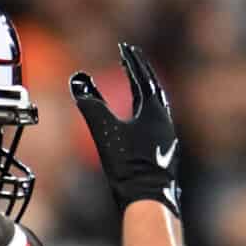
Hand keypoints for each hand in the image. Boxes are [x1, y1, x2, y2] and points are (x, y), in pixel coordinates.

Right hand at [71, 43, 180, 213]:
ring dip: (147, 91)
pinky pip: (159, 121)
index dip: (132, 61)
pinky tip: (144, 120)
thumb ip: (91, 104)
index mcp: (153, 110)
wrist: (149, 197)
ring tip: (139, 85)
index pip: (142, 78)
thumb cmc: (128, 165)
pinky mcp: (166, 151)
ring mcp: (168, 136)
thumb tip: (77, 80)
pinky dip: (149, 111)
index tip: (124, 48)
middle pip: (153, 88)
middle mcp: (165, 119)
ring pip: (159, 105)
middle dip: (142, 72)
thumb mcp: (104, 131)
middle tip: (133, 59)